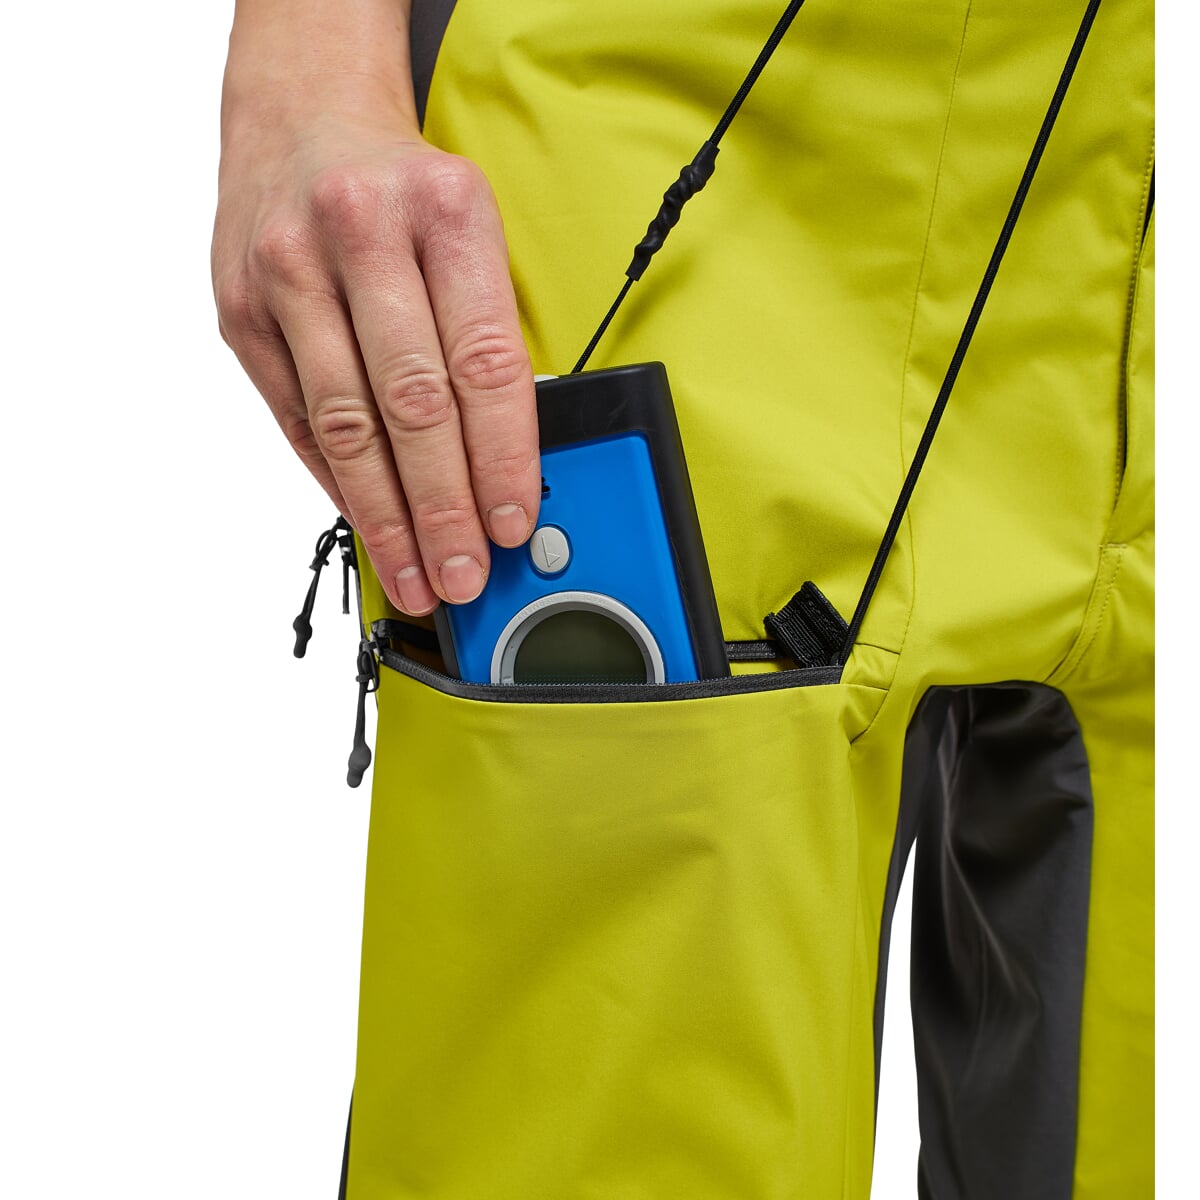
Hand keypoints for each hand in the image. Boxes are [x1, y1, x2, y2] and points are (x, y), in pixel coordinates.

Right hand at [213, 97, 539, 615]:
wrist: (300, 116)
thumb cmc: (401, 186)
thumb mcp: (469, 228)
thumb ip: (486, 330)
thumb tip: (505, 458)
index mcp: (443, 212)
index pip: (485, 363)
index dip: (503, 458)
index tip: (513, 521)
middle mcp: (361, 235)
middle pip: (412, 404)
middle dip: (443, 506)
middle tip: (464, 572)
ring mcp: (288, 274)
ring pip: (346, 424)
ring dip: (385, 514)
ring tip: (415, 571)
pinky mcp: (241, 311)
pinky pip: (298, 418)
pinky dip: (336, 480)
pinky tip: (367, 521)